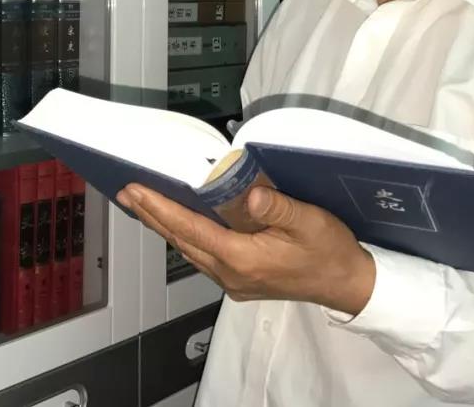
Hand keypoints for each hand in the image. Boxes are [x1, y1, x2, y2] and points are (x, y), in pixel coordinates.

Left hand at [118, 183, 375, 314]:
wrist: (346, 283)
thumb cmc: (329, 250)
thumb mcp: (309, 221)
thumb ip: (277, 206)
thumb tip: (249, 193)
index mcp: (243, 258)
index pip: (189, 228)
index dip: (159, 208)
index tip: (136, 191)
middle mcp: (230, 274)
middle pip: (180, 240)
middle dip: (152, 214)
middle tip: (127, 192)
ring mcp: (233, 281)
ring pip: (188, 250)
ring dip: (165, 226)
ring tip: (144, 204)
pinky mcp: (240, 281)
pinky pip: (202, 256)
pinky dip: (185, 236)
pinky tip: (180, 223)